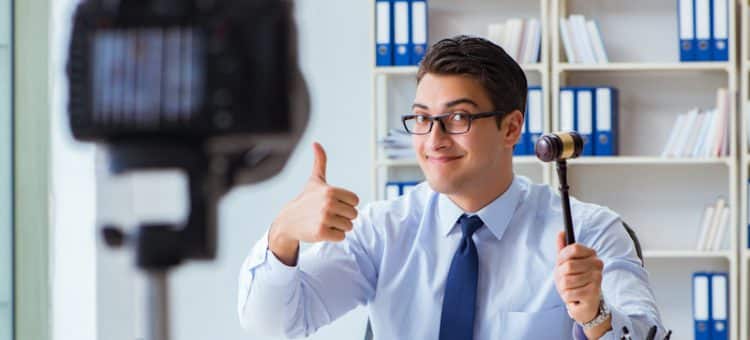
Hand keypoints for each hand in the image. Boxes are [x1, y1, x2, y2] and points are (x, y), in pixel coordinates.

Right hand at [268, 142, 359, 264]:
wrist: (289, 221)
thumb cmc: (306, 200)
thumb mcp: (314, 180)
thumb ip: (320, 162)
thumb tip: (316, 143)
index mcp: (331, 190)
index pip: (355, 201)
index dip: (346, 204)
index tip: (334, 203)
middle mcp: (329, 203)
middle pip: (354, 215)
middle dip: (343, 217)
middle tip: (328, 214)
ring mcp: (325, 218)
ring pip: (348, 226)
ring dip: (339, 227)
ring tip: (325, 222)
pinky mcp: (321, 232)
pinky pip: (341, 237)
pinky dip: (334, 236)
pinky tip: (322, 230)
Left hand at [553, 231, 603, 323]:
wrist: (584, 304)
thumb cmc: (574, 281)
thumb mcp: (565, 264)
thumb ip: (563, 249)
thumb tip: (561, 232)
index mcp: (591, 254)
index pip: (574, 248)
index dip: (563, 257)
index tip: (562, 264)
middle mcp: (597, 264)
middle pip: (568, 265)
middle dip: (561, 275)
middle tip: (566, 280)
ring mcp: (597, 278)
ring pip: (567, 281)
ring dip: (564, 288)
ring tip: (571, 289)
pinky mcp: (594, 293)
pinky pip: (569, 293)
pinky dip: (567, 297)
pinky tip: (575, 297)